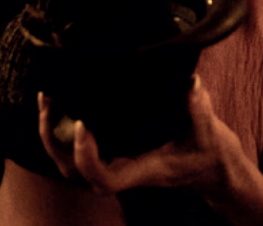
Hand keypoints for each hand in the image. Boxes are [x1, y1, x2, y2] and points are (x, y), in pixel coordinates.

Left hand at [37, 78, 240, 199]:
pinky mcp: (118, 151)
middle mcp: (125, 170)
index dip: (85, 156)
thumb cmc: (210, 155)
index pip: (102, 178)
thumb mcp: (210, 134)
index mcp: (142, 171)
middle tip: (49, 101)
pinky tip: (63, 102)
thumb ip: (200, 110)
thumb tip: (191, 84)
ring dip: (53, 133)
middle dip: (53, 140)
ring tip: (48, 98)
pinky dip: (64, 128)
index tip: (82, 125)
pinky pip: (80, 147)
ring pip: (71, 162)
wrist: (214, 170)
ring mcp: (118, 163)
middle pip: (74, 171)